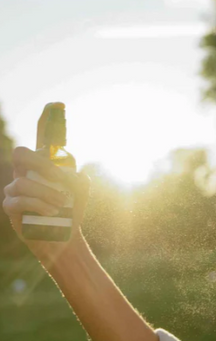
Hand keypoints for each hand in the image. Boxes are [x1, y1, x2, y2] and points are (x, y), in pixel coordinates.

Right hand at [2, 103, 90, 263]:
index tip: (58, 103)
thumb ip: (74, 174)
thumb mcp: (81, 189)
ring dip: (49, 194)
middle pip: (23, 154)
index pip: (43, 138)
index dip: (48, 120)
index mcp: (44, 165)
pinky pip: (21, 199)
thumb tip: (61, 171)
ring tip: (62, 206)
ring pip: (25, 182)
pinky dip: (41, 205)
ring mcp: (15, 188)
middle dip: (43, 165)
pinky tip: (52, 213)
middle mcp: (26, 172)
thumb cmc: (72, 210)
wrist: (64, 237)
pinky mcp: (10, 205)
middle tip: (61, 180)